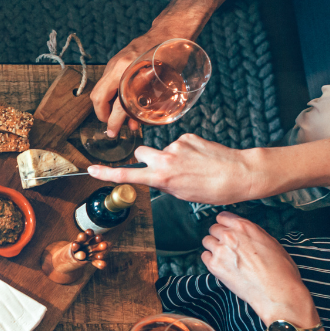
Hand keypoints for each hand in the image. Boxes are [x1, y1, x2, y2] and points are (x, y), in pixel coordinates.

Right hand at [86, 134, 268, 204]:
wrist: (238, 174)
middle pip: (141, 153)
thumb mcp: (183, 194)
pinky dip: (186, 150)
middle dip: (147, 159)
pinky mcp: (187, 136)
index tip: (91, 169)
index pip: (126, 174)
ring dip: (171, 156)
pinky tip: (200, 158)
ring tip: (193, 166)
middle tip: (164, 169)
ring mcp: (176, 145)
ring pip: (163, 149)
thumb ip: (165, 183)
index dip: (106, 173)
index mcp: (162, 177)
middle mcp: (165, 159)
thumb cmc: (213, 189)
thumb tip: (159, 176)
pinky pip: (179, 143)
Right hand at [90, 29, 178, 136]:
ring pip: (101, 89)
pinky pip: (108, 81)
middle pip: (98, 96)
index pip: (114, 104)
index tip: (113, 132)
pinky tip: (125, 100)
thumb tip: (138, 120)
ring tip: (122, 116)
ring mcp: (115, 62)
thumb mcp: (165, 81)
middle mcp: (117, 67)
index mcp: (127, 72)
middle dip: (102, 113)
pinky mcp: (117, 60)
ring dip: (108, 104)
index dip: (113, 121)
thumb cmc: (173, 55)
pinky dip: (113, 93)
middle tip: (112, 124)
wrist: (171, 31)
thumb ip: (149, 100)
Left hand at [201, 212, 317, 324]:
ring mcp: (220, 250)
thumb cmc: (280, 269)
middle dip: (219, 236)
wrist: (277, 291)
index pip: (223, 216)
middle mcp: (229, 235)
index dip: (225, 224)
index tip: (227, 229)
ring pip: (207, 241)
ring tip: (225, 257)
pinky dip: (211, 260)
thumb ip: (253, 233)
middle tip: (228, 246)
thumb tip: (244, 232)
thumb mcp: (271, 242)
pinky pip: (204, 257)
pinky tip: (222, 266)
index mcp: (244, 226)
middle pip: (213, 229)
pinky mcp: (214, 266)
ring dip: (214, 247)